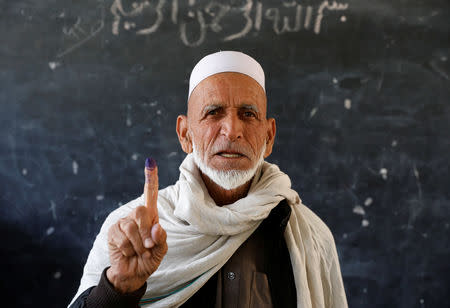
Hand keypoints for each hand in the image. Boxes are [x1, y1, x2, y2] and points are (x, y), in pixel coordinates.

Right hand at [106, 159, 166, 292]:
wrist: (133, 273)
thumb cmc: (149, 259)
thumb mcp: (160, 250)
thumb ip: (161, 239)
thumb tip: (155, 227)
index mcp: (150, 217)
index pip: (150, 194)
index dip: (150, 178)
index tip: (151, 161)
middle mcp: (135, 216)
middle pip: (141, 211)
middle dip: (146, 231)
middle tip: (148, 245)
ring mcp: (122, 223)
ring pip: (131, 228)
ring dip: (138, 245)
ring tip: (139, 252)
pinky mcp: (113, 232)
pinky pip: (122, 239)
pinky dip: (128, 250)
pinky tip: (128, 253)